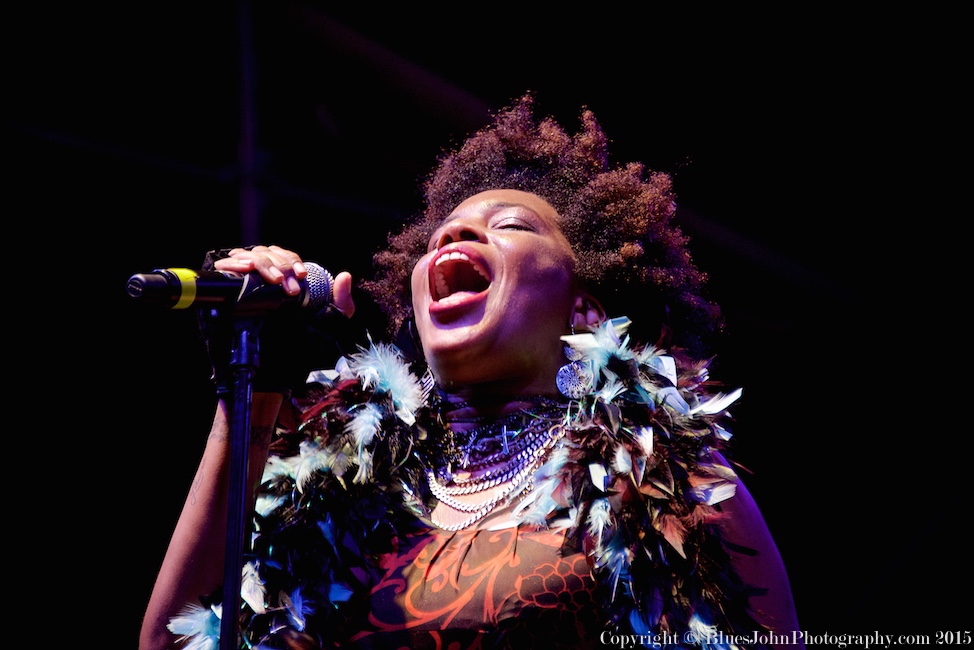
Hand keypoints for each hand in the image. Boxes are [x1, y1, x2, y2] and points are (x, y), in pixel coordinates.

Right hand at [201, 245, 357, 394]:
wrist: (279, 368)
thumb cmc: (305, 344)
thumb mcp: (329, 322)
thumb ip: (342, 301)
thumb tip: (345, 276)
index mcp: (286, 279)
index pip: (284, 256)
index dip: (292, 262)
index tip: (301, 276)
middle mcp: (265, 277)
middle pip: (267, 253)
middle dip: (280, 266)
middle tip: (290, 288)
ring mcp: (246, 283)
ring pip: (250, 256)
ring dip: (261, 263)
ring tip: (273, 280)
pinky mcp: (229, 291)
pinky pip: (227, 265)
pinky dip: (235, 262)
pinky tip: (244, 269)